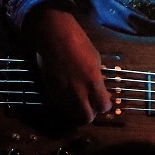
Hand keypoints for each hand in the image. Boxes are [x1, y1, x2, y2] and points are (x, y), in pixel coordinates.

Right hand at [23, 7, 112, 124]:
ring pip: (72, 114)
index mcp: (93, 83)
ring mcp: (63, 93)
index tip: (103, 100)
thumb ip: (97, 78)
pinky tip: (66, 93)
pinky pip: (60, 105)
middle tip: (90, 104)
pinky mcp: (50, 91)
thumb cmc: (78, 43)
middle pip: (87, 117)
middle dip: (91, 113)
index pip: (103, 107)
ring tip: (78, 99)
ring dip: (77, 110)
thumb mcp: (95, 59)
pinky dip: (65, 103)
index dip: (104, 105)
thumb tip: (99, 87)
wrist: (54, 36)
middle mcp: (78, 92)